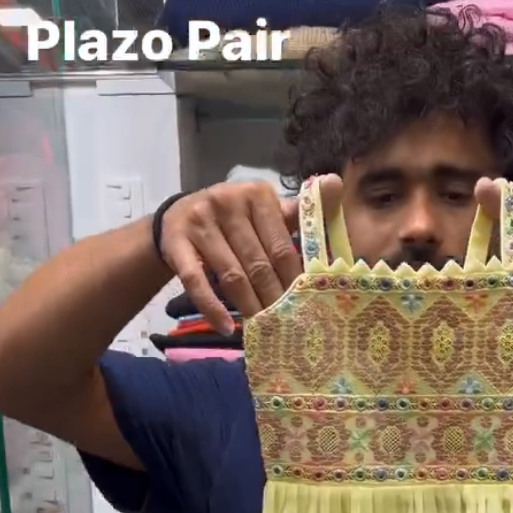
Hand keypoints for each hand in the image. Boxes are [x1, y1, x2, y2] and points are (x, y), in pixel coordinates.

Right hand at [158, 175, 343, 334]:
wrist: (177, 218)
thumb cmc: (234, 219)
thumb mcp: (264, 211)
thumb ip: (298, 211)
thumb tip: (335, 184)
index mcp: (257, 194)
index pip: (282, 244)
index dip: (294, 278)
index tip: (305, 305)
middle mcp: (227, 202)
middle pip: (258, 262)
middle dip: (274, 297)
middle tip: (287, 325)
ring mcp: (199, 221)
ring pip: (231, 274)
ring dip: (248, 306)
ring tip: (262, 329)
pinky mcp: (176, 242)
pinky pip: (196, 281)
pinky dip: (212, 307)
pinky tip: (225, 327)